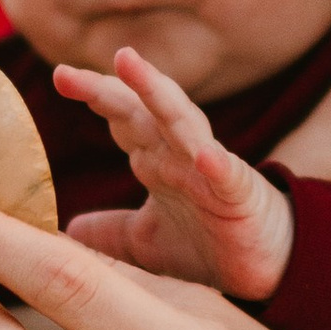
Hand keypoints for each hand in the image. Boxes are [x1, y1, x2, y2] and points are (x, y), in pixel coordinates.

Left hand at [56, 46, 294, 295]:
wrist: (271, 265)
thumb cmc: (209, 243)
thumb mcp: (144, 242)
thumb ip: (106, 232)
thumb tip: (62, 233)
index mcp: (157, 159)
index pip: (122, 116)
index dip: (94, 94)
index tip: (59, 76)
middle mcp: (179, 155)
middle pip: (141, 110)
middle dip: (107, 87)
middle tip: (64, 73)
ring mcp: (210, 170)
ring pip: (182, 122)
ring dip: (156, 93)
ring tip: (129, 64)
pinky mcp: (240, 195)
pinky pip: (228, 175)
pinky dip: (217, 164)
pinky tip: (206, 157)